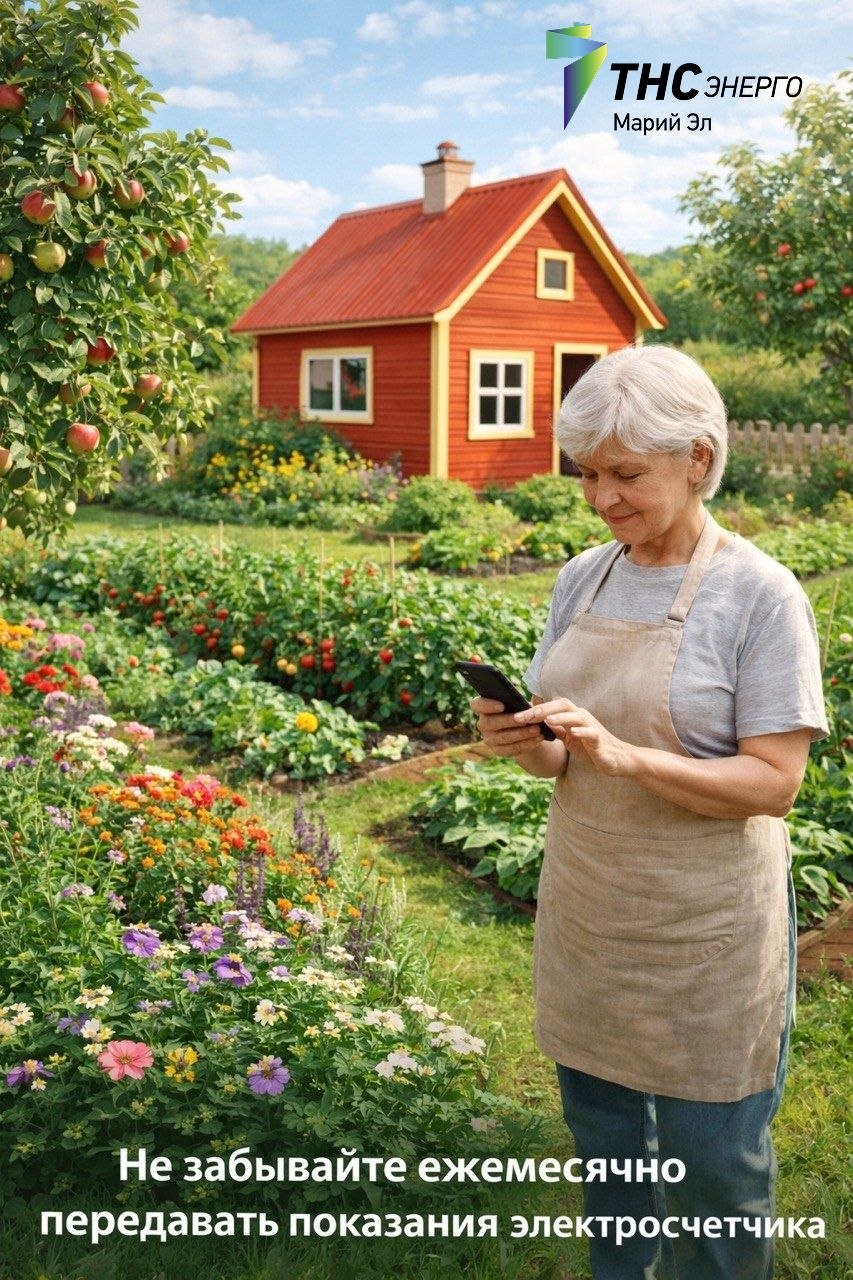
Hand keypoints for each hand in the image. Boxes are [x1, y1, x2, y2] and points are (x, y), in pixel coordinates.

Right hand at [470, 696, 546, 758]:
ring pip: (502, 737)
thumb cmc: (521, 710)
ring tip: (537, 730)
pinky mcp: (498, 750)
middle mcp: (483, 723)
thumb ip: (525, 701)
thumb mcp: (522, 702)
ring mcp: (489, 738)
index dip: (487, 705)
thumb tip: (535, 700)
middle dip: (509, 721)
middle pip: (491, 723)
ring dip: (521, 734)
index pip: (477, 704)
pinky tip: (536, 740)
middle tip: (525, 720)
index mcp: (484, 707)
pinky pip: (510, 749)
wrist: (526, 728)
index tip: (502, 705)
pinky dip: (524, 745)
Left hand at [513, 698, 634, 776]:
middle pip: (563, 705)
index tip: (517, 716)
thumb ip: (555, 727)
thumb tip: (536, 720)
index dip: (534, 709)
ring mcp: (591, 727)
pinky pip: (591, 734)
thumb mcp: (568, 737)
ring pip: (577, 716)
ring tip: (547, 719)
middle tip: (525, 716)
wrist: (614, 758)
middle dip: (543, 709)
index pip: (552, 706)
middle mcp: (582, 717)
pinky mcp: (599, 740)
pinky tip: (573, 734)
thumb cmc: (590, 747)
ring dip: (562, 717)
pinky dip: (582, 732)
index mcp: (572, 716)